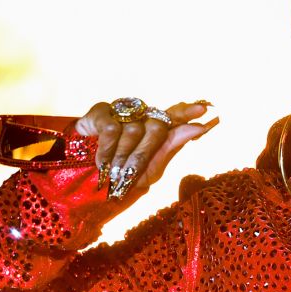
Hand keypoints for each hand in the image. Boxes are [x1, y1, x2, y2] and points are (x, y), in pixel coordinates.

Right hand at [73, 100, 218, 199]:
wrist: (88, 181)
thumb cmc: (124, 176)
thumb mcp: (151, 170)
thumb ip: (172, 148)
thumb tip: (198, 128)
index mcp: (157, 129)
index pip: (175, 116)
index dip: (188, 112)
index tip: (203, 110)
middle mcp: (142, 117)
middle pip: (157, 128)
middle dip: (144, 154)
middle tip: (130, 173)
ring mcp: (123, 112)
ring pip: (134, 131)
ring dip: (122, 157)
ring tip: (113, 171)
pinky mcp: (102, 111)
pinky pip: (112, 129)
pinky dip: (107, 150)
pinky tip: (101, 162)